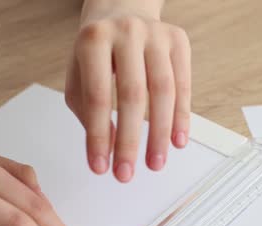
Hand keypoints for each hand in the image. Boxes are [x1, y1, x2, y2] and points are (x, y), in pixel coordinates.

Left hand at [65, 0, 190, 181]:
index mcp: (93, 40)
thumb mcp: (78, 77)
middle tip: (126, 174)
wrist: (121, 8)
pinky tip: (177, 141)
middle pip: (133, 95)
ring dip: (159, 134)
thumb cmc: (97, 51)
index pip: (98, 97)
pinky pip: (183, 84)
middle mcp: (126, 33)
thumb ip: (88, 113)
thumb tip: (109, 149)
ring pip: (163, 91)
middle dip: (130, 141)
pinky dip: (181, 117)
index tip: (100, 167)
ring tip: (155, 163)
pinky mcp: (178, 41)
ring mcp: (156, 35)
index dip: (99, 136)